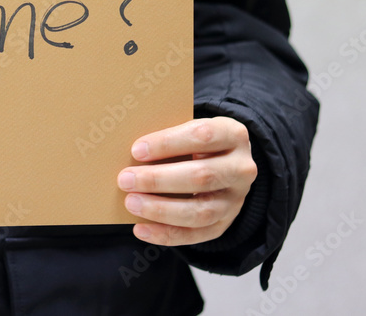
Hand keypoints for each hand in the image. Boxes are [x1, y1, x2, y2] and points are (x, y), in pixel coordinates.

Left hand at [117, 117, 257, 245]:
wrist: (223, 162)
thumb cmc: (196, 142)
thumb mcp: (188, 129)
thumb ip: (166, 137)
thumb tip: (131, 153)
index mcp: (232, 135)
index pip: (202, 136)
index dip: (167, 143)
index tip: (136, 150)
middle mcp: (241, 169)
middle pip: (201, 176)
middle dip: (158, 179)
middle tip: (125, 179)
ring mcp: (235, 200)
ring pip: (201, 212)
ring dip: (161, 210)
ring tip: (131, 202)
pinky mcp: (225, 223)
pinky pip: (196, 235)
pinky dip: (165, 234)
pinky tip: (140, 229)